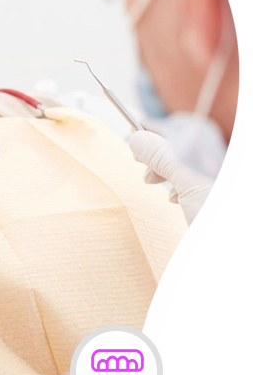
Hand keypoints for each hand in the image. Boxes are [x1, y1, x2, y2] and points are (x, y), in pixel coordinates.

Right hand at [128, 129, 229, 247]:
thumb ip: (162, 157)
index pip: (178, 125)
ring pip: (183, 163)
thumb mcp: (188, 182)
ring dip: (164, 170)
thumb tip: (137, 137)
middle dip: (156, 153)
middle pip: (179, 144)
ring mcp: (214, 178)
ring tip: (152, 181)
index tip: (133, 137)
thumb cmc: (224, 216)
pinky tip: (174, 199)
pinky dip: (177, 186)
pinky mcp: (214, 197)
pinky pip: (190, 182)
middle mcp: (215, 160)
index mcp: (212, 149)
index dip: (154, 130)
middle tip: (139, 162)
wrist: (242, 249)